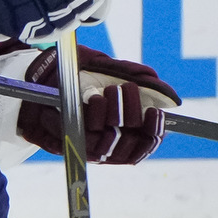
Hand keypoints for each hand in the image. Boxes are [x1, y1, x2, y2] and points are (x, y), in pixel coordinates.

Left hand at [18, 48, 178, 163]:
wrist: (45, 74)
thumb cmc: (81, 74)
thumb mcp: (113, 72)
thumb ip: (141, 82)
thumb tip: (173, 98)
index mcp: (124, 132)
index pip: (147, 143)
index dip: (155, 132)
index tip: (155, 113)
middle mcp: (108, 144)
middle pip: (132, 144)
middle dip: (133, 114)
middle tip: (128, 89)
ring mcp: (88, 145)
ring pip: (111, 140)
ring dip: (115, 112)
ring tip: (110, 90)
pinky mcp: (69, 143)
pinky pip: (89, 136)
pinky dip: (96, 116)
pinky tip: (96, 98)